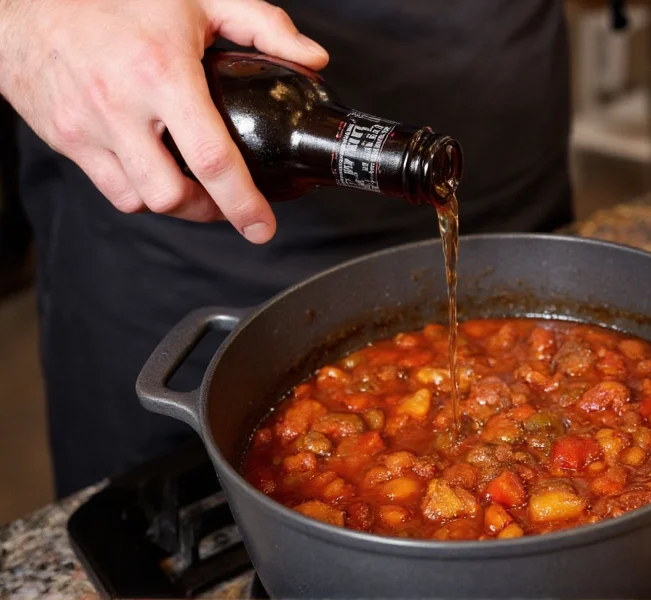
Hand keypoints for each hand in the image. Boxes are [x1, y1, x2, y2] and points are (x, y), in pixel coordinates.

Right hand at [0, 0, 328, 242]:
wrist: (30, 6)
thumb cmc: (117, 2)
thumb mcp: (199, 0)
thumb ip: (263, 25)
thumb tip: (313, 58)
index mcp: (161, 73)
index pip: (210, 156)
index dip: (241, 202)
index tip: (261, 227)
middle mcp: (121, 106)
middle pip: (171, 196)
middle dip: (208, 210)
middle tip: (227, 200)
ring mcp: (87, 128)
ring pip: (141, 201)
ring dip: (175, 204)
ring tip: (194, 187)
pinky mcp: (67, 140)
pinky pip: (113, 190)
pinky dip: (141, 192)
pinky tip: (156, 171)